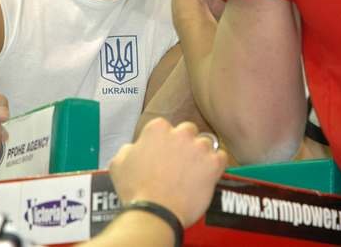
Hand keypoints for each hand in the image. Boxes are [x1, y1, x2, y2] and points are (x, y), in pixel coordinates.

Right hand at [109, 118, 226, 227]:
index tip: (163, 153)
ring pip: (206, 143)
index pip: (165, 127)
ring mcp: (198, 148)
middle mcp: (180, 133)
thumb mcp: (119, 164)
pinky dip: (216, 165)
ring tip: (193, 172)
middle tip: (179, 162)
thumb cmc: (136, 191)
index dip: (164, 142)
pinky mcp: (213, 164)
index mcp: (157, 129)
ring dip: (201, 154)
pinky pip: (221, 157)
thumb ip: (129, 149)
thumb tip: (135, 148)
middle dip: (185, 143)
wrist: (155, 213)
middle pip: (188, 131)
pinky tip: (207, 175)